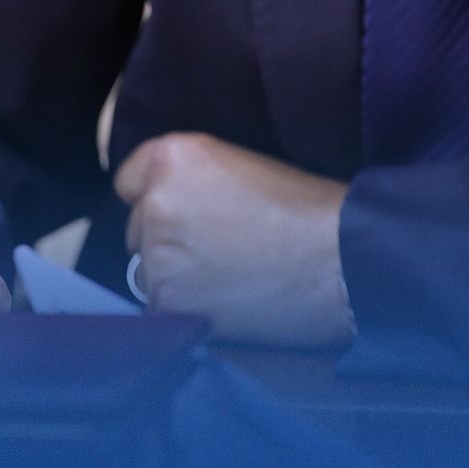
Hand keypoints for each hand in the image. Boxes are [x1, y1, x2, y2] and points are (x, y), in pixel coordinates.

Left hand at [114, 132, 351, 347]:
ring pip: (147, 271)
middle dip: (168, 238)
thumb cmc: (306, 209)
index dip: (160, 197)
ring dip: (176, 277)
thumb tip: (171, 206)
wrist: (339, 260)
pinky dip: (186, 309)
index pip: (129, 180)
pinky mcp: (170, 304)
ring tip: (227, 278)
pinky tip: (224, 303)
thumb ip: (192, 180)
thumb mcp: (240, 166)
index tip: (187, 212)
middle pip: (136, 228)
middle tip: (217, 248)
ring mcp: (159, 257)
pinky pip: (160, 308)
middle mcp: (156, 203)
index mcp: (172, 158)